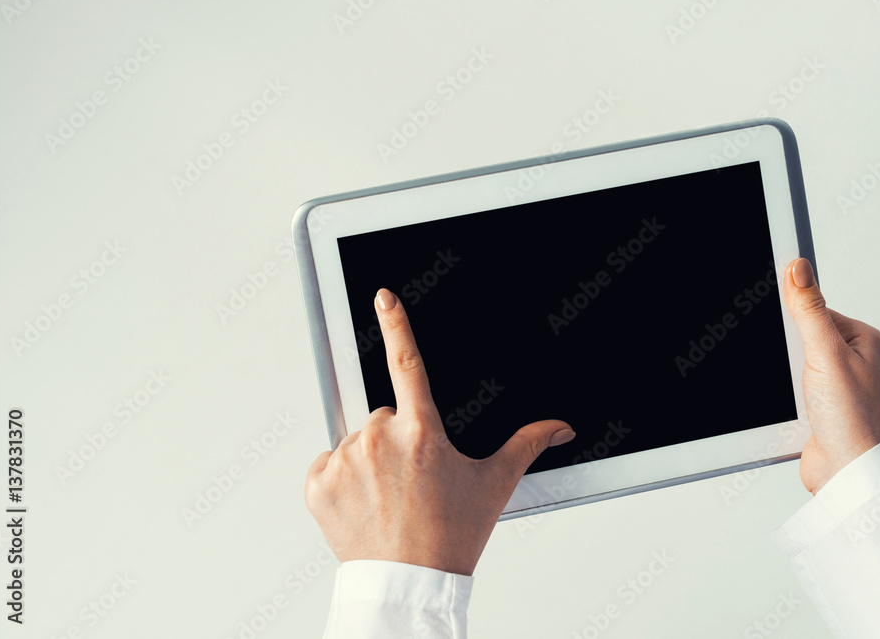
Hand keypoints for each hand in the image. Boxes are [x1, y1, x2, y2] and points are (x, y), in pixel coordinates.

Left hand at [304, 288, 575, 575]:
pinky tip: (362, 504)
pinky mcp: (318, 484)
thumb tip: (561, 427)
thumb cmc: (451, 535)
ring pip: (356, 441)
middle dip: (396, 438)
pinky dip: (340, 481)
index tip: (383, 297)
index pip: (408, 362)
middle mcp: (380, 437)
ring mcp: (345, 460)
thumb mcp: (493, 484)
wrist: (410, 583)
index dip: (397, 323)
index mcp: (422, 430)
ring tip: (387, 497)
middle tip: (410, 479)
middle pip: (385, 416)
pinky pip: (327, 465)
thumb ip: (527, 444)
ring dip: (368, 461)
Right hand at [783, 258, 879, 494]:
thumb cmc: (855, 419)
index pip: (813, 308)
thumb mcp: (827, 354)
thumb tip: (798, 266)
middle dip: (783, 351)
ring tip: (795, 394)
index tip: (774, 324)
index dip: (789, 315)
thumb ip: (809, 310)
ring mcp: (830, 383)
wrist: (849, 474)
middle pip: (796, 335)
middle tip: (791, 369)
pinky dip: (778, 396)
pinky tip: (787, 406)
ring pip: (787, 363)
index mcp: (859, 337)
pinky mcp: (814, 405)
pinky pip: (784, 388)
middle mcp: (847, 358)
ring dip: (781, 378)